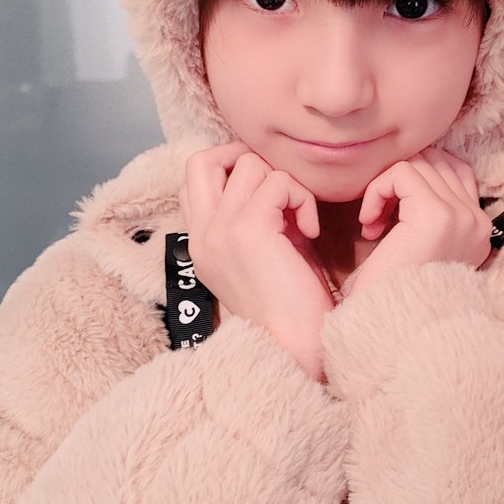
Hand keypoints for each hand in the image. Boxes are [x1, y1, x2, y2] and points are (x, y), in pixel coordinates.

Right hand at [179, 141, 334, 379]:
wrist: (296, 346)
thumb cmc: (290, 303)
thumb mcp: (259, 253)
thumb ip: (252, 215)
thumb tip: (269, 177)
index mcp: (199, 242)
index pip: (194, 180)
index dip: (231, 172)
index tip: (266, 195)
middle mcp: (201, 234)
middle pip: (203, 159)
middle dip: (244, 158)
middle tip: (275, 186)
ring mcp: (219, 231)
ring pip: (250, 164)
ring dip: (284, 183)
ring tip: (298, 219)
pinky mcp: (247, 229)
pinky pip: (278, 182)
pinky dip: (302, 198)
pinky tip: (310, 231)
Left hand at [350, 147, 490, 296]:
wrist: (387, 327)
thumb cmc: (393, 290)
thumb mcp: (420, 245)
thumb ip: (428, 209)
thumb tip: (413, 167)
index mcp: (478, 230)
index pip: (455, 171)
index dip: (417, 180)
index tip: (392, 213)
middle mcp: (477, 222)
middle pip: (436, 162)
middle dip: (400, 180)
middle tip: (378, 217)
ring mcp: (460, 217)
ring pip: (417, 164)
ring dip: (384, 188)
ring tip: (372, 224)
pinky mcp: (436, 215)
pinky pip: (401, 173)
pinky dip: (377, 191)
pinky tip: (369, 226)